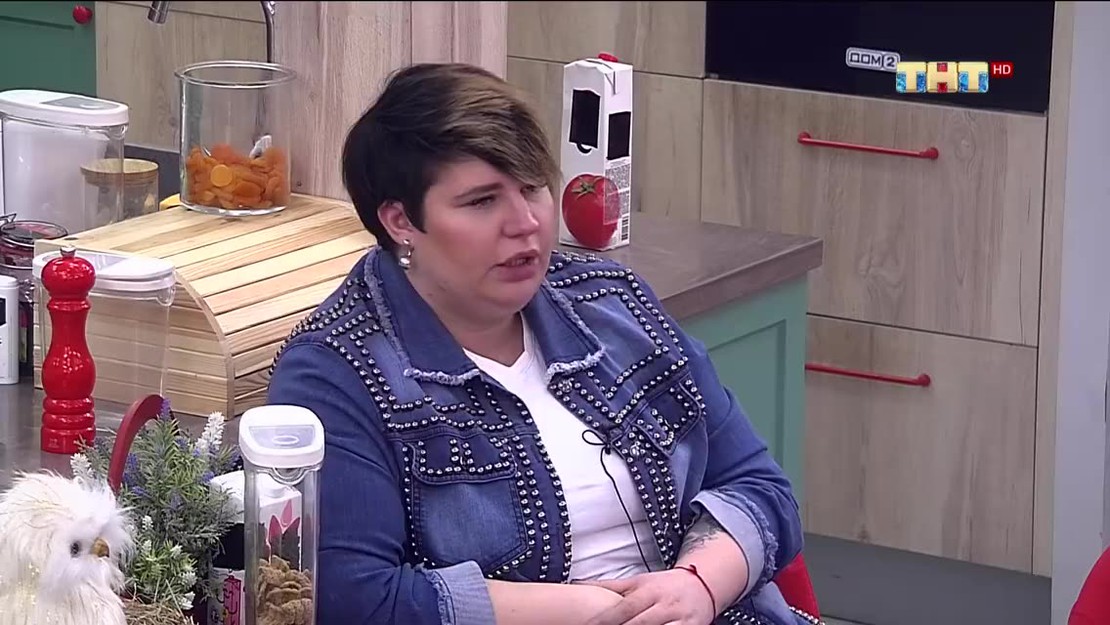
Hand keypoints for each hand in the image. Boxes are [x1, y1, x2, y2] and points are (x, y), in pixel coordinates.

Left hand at [580, 569, 715, 624]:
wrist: (702, 584)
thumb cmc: (663, 585)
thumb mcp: (638, 582)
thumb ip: (610, 586)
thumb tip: (578, 584)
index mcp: (649, 590)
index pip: (623, 608)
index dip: (605, 620)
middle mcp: (665, 604)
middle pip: (639, 624)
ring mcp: (679, 619)